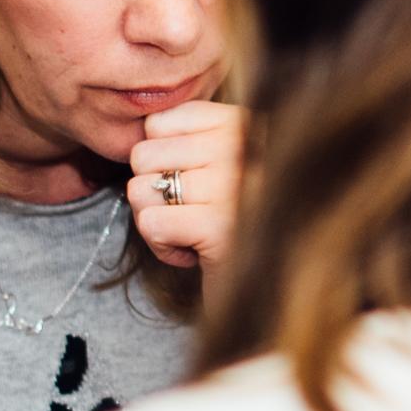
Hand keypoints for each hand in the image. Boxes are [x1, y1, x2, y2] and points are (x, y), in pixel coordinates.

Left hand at [127, 100, 243, 271]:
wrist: (272, 288)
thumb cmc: (239, 223)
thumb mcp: (224, 164)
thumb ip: (189, 137)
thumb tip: (138, 129)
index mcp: (243, 123)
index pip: (158, 122)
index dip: (160, 158)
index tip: (194, 184)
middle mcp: (242, 145)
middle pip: (142, 154)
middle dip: (154, 192)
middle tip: (191, 214)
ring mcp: (232, 184)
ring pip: (140, 190)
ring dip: (158, 221)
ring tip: (194, 233)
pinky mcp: (218, 227)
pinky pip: (150, 224)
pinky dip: (163, 247)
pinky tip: (195, 252)